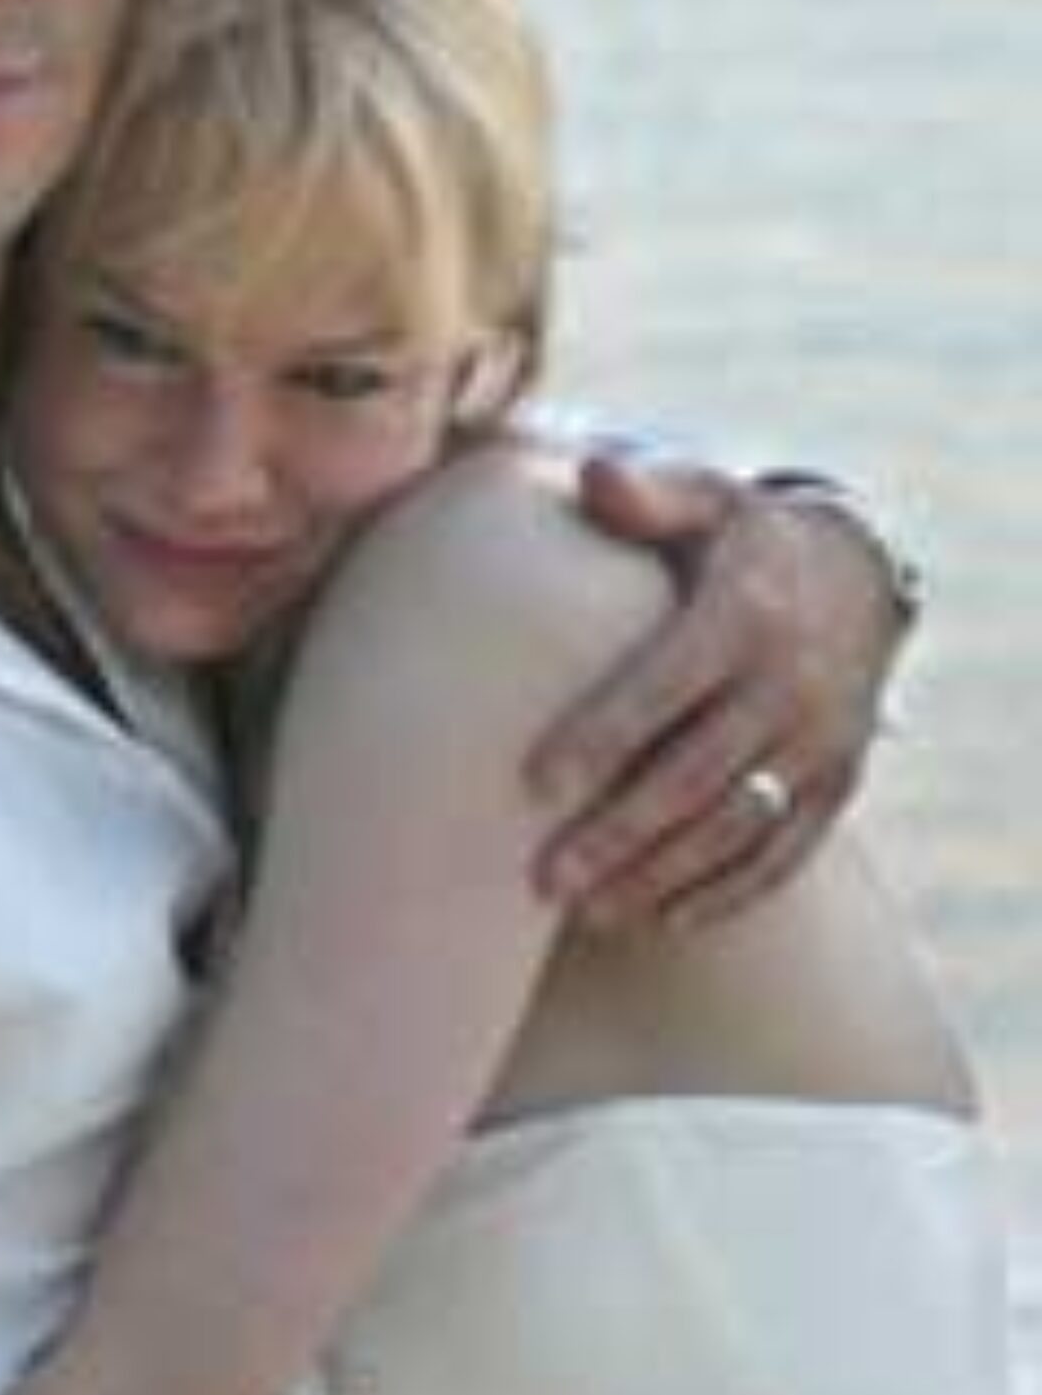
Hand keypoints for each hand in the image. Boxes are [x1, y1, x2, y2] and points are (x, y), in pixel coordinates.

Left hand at [525, 453, 909, 930]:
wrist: (860, 570)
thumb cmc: (739, 534)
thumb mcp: (707, 493)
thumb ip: (649, 489)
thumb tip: (594, 476)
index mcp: (739, 617)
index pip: (663, 689)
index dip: (600, 738)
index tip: (534, 783)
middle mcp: (785, 688)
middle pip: (694, 779)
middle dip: (618, 835)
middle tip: (544, 880)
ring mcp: (817, 744)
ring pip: (736, 831)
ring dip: (662, 878)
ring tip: (586, 911)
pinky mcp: (836, 783)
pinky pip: (785, 854)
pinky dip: (728, 893)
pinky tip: (664, 918)